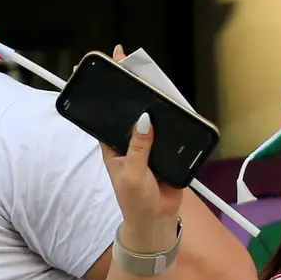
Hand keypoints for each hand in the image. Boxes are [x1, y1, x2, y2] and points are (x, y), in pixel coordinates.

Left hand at [98, 52, 183, 248]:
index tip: (105, 67)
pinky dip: (175, 117)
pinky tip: (175, 101)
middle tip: (130, 59)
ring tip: (153, 75)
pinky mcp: (168, 148)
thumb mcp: (132, 174)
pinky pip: (172, 129)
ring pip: (153, 115)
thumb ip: (138, 147)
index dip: (106, 91)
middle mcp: (131, 140)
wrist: (157, 220)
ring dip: (155, 99)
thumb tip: (144, 118)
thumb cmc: (136, 200)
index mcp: (114, 145)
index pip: (107, 113)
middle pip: (132, 108)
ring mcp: (150, 143)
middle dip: (131, 86)